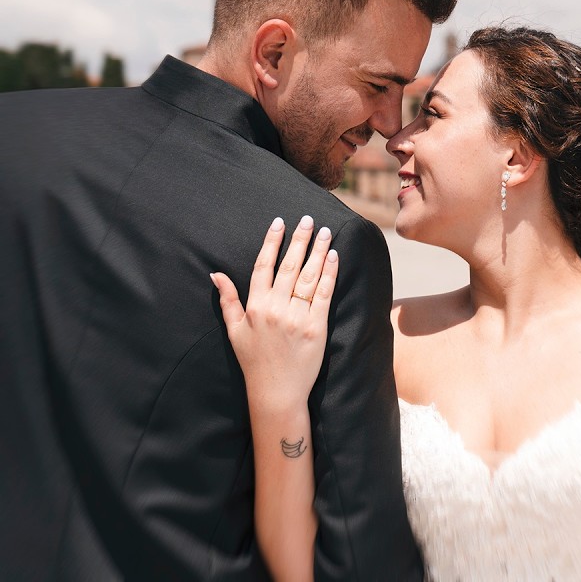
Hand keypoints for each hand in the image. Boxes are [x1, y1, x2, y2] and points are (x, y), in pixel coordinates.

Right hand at [211, 216, 339, 412]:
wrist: (276, 392)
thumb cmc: (254, 361)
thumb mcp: (234, 331)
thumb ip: (227, 300)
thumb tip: (215, 273)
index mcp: (254, 307)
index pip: (263, 266)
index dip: (271, 242)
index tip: (279, 223)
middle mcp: (274, 309)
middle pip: (288, 266)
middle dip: (298, 240)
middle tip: (307, 219)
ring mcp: (296, 317)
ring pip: (307, 277)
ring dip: (317, 251)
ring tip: (324, 232)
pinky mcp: (316, 327)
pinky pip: (323, 294)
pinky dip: (329, 274)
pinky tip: (334, 257)